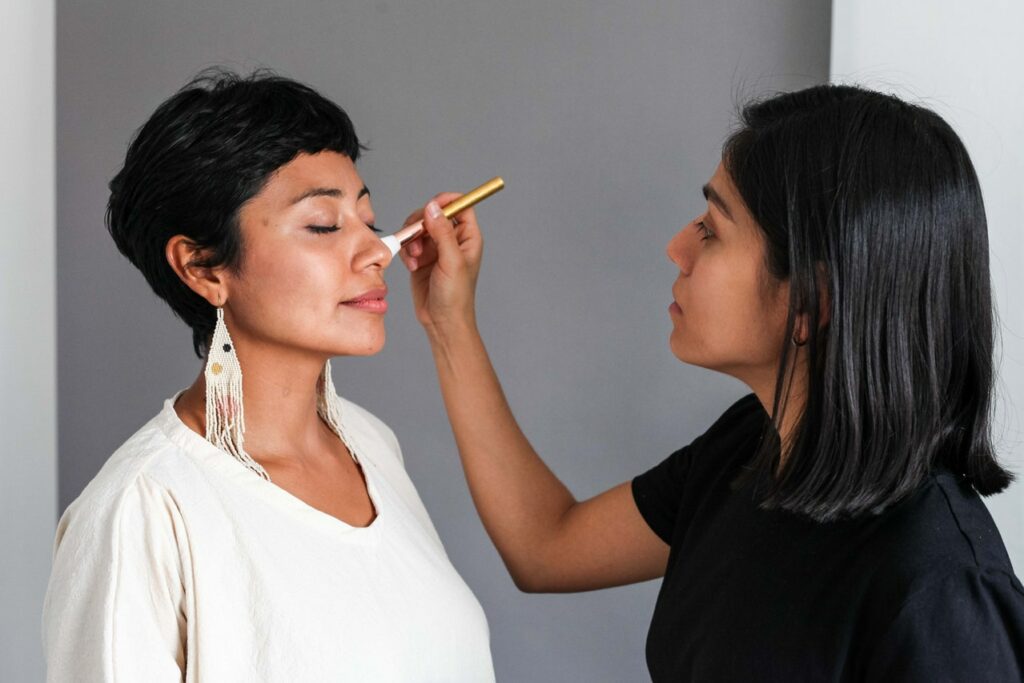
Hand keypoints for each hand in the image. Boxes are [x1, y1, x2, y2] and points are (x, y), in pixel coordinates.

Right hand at [397, 193, 482, 335]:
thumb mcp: (451, 262)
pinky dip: (406, 252)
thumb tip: (433, 207)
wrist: (442, 321)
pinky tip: (412, 267)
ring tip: (415, 258)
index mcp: (468, 237)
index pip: (460, 206)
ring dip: (412, 240)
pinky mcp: (421, 258)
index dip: (446, 201)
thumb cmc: (456, 296)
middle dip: (421, 224)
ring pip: (418, 228)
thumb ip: (442, 233)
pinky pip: (409, 243)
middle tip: (417, 238)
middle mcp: (452, 240)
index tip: (431, 206)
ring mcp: (436, 248)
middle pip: (433, 213)